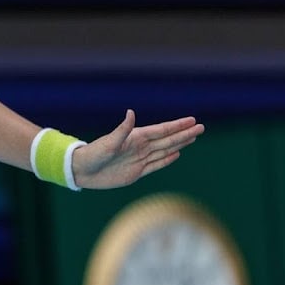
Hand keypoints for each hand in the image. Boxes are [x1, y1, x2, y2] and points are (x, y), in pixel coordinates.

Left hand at [72, 109, 203, 188]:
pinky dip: (167, 159)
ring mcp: (139, 159)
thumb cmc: (94, 154)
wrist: (83, 171)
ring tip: (192, 137)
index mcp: (135, 137)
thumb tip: (131, 112)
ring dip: (179, 144)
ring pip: (165, 150)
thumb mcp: (109, 142)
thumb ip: (123, 129)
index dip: (178, 126)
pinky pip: (156, 164)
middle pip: (168, 139)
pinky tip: (176, 153)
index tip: (192, 120)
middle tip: (201, 127)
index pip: (162, 130)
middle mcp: (140, 147)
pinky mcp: (137, 172)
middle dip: (185, 134)